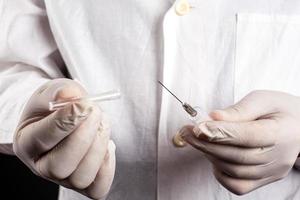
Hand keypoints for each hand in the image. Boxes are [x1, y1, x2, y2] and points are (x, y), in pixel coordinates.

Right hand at [13, 79, 115, 198]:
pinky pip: (99, 187)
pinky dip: (108, 164)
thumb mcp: (53, 92)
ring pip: (82, 177)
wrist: (62, 118)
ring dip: (99, 146)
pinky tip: (107, 143)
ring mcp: (64, 178)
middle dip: (84, 136)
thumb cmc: (55, 106)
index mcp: (27, 142)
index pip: (43, 138)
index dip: (67, 121)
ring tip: (102, 121)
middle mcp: (42, 166)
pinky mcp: (85, 184)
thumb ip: (61, 92)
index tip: (84, 104)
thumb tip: (72, 95)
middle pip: (60, 166)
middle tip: (95, 111)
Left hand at [181, 90, 299, 194]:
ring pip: (235, 171)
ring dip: (210, 155)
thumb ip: (239, 109)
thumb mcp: (263, 99)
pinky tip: (213, 157)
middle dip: (207, 144)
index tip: (197, 127)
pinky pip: (238, 185)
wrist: (299, 126)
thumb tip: (213, 118)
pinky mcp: (264, 179)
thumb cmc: (280, 109)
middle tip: (187, 132)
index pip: (248, 136)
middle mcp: (279, 157)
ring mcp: (273, 172)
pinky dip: (220, 173)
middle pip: (237, 156)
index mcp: (282, 132)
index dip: (220, 133)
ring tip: (197, 140)